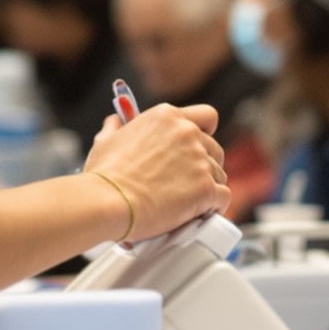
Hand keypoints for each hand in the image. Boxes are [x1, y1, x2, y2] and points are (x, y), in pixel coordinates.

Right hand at [80, 103, 228, 238]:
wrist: (108, 201)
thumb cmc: (105, 175)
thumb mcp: (105, 141)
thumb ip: (116, 128)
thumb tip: (115, 121)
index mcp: (167, 117)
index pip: (206, 116)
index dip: (205, 132)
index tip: (200, 145)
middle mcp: (187, 133)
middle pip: (215, 149)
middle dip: (206, 165)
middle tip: (190, 182)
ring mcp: (199, 161)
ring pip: (220, 175)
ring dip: (209, 188)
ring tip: (189, 202)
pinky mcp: (206, 188)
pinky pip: (224, 198)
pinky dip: (215, 207)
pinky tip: (200, 213)